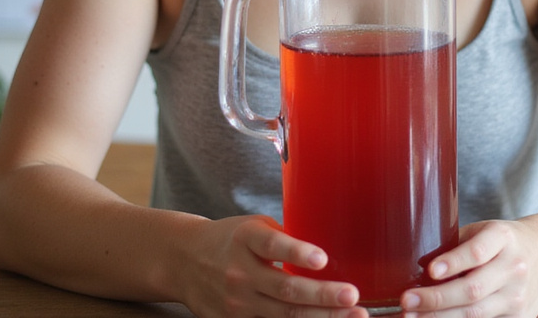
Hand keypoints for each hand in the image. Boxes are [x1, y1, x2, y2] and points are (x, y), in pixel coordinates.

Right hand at [182, 215, 368, 317]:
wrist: (184, 261)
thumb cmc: (231, 240)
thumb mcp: (254, 228)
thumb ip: (285, 239)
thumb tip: (331, 249)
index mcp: (245, 239)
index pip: (271, 245)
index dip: (296, 252)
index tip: (323, 258)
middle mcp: (239, 272)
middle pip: (285, 289)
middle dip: (322, 295)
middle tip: (352, 296)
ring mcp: (236, 303)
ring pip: (283, 316)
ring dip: (321, 317)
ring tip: (353, 316)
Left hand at [400, 220, 537, 317]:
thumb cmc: (503, 242)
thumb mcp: (483, 231)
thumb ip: (456, 246)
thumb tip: (415, 265)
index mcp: (503, 238)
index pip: (478, 252)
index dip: (454, 262)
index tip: (430, 270)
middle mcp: (514, 268)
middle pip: (473, 289)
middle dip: (437, 299)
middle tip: (407, 301)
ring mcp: (518, 296)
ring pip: (476, 314)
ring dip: (440, 317)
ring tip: (412, 316)